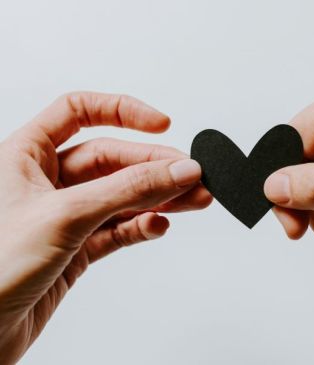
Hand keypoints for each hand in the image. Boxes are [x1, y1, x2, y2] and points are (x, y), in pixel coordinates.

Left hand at [0, 92, 211, 363]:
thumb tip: (178, 169)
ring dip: (159, 198)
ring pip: (121, 196)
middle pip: (112, 159)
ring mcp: (63, 216)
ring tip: (195, 200)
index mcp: (25, 155)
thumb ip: (127, 190)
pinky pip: (118, 229)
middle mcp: (45, 182)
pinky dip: (142, 227)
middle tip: (193, 176)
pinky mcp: (75, 248)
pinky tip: (158, 226)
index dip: (122, 112)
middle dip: (155, 167)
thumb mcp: (66, 215)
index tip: (161, 124)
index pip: (78, 111)